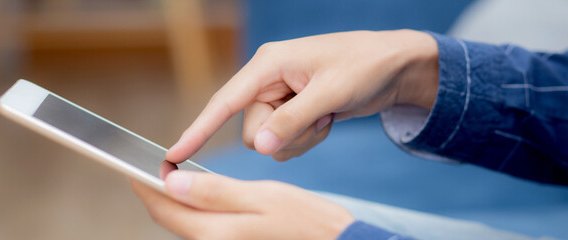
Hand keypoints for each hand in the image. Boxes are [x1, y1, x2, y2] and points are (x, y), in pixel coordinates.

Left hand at [130, 171, 354, 239]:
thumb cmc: (307, 222)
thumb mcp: (262, 198)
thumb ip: (214, 192)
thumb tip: (172, 183)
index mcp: (216, 233)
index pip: (165, 209)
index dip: (146, 186)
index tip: (135, 167)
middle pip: (171, 220)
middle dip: (157, 195)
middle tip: (155, 169)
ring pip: (186, 226)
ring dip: (176, 204)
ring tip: (174, 179)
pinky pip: (203, 231)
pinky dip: (196, 213)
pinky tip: (202, 197)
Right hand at [166, 29, 438, 161]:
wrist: (394, 67)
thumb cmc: (364, 65)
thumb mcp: (331, 92)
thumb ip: (294, 120)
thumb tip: (262, 146)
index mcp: (268, 65)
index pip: (224, 102)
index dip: (198, 129)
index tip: (173, 154)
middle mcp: (266, 82)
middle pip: (253, 132)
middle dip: (286, 134)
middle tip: (319, 115)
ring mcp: (279, 98)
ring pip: (270, 141)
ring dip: (302, 137)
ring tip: (327, 114)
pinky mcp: (291, 111)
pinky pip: (286, 142)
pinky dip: (308, 138)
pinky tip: (327, 118)